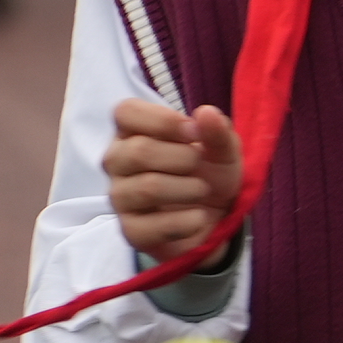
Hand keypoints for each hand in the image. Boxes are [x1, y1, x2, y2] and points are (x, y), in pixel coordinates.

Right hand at [102, 98, 244, 263]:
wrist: (219, 216)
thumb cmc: (211, 172)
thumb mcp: (224, 149)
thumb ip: (217, 131)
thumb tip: (206, 113)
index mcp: (133, 132)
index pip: (126, 112)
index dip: (163, 120)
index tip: (193, 132)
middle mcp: (118, 162)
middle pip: (138, 152)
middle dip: (184, 158)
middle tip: (200, 166)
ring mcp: (120, 197)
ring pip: (148, 188)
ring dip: (189, 189)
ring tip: (201, 191)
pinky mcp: (130, 230)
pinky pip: (155, 225)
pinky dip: (189, 221)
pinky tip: (197, 217)